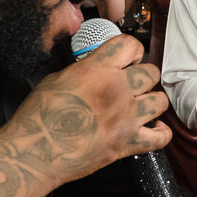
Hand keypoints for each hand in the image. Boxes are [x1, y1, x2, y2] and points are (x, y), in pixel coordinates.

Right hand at [12, 33, 171, 184]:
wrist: (36, 152)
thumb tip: (95, 70)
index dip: (131, 50)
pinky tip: (152, 128)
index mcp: (98, 70)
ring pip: (160, 101)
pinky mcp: (128, 143)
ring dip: (152, 101)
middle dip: (143, 75)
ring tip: (141, 105)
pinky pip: (161, 137)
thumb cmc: (38, 117)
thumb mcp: (57, 79)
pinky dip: (160, 133)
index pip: (130, 45)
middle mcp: (118, 90)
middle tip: (132, 83)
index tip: (127, 57)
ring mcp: (126, 118)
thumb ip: (84, 71)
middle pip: (151, 72)